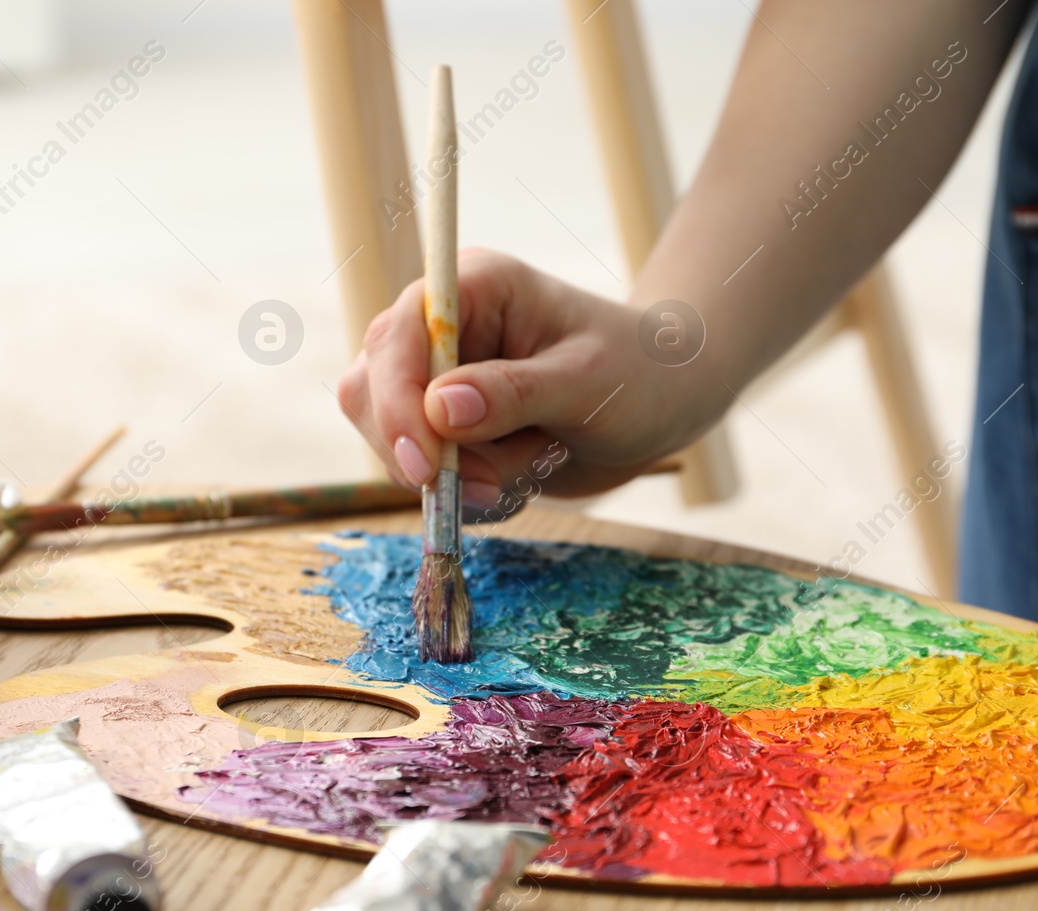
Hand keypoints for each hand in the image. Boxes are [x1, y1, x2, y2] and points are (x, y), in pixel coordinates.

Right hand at [336, 250, 727, 516]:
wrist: (665, 407)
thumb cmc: (640, 375)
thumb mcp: (589, 384)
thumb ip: (514, 394)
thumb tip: (438, 408)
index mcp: (472, 289)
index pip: (398, 338)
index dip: (397, 403)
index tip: (426, 467)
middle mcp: (441, 330)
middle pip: (371, 393)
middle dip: (426, 454)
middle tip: (496, 487)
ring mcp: (436, 381)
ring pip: (392, 443)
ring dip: (457, 477)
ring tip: (535, 465)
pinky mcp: (445, 430)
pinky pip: (425, 476)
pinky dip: (468, 494)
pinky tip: (524, 477)